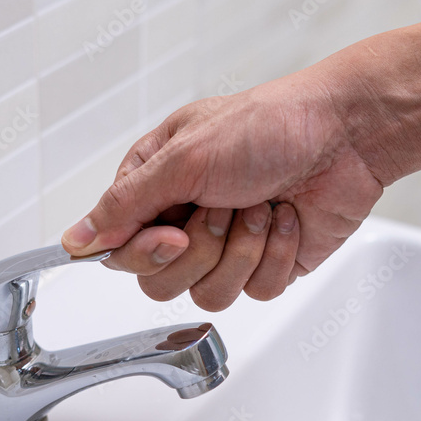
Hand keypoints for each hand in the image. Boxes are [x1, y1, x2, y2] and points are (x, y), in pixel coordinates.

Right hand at [60, 68, 384, 310]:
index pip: (122, 251)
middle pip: (162, 282)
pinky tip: (287, 218)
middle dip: (203, 247)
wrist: (344, 136)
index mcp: (156, 188)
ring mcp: (228, 248)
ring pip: (210, 294)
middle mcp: (187, 220)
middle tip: (227, 205)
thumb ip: (125, 205)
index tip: (174, 232)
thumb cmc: (267, 127)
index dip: (148, 252)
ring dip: (242, 249)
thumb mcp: (183, 158)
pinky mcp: (267, 267)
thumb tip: (75, 240)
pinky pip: (256, 291)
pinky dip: (276, 254)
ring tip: (262, 205)